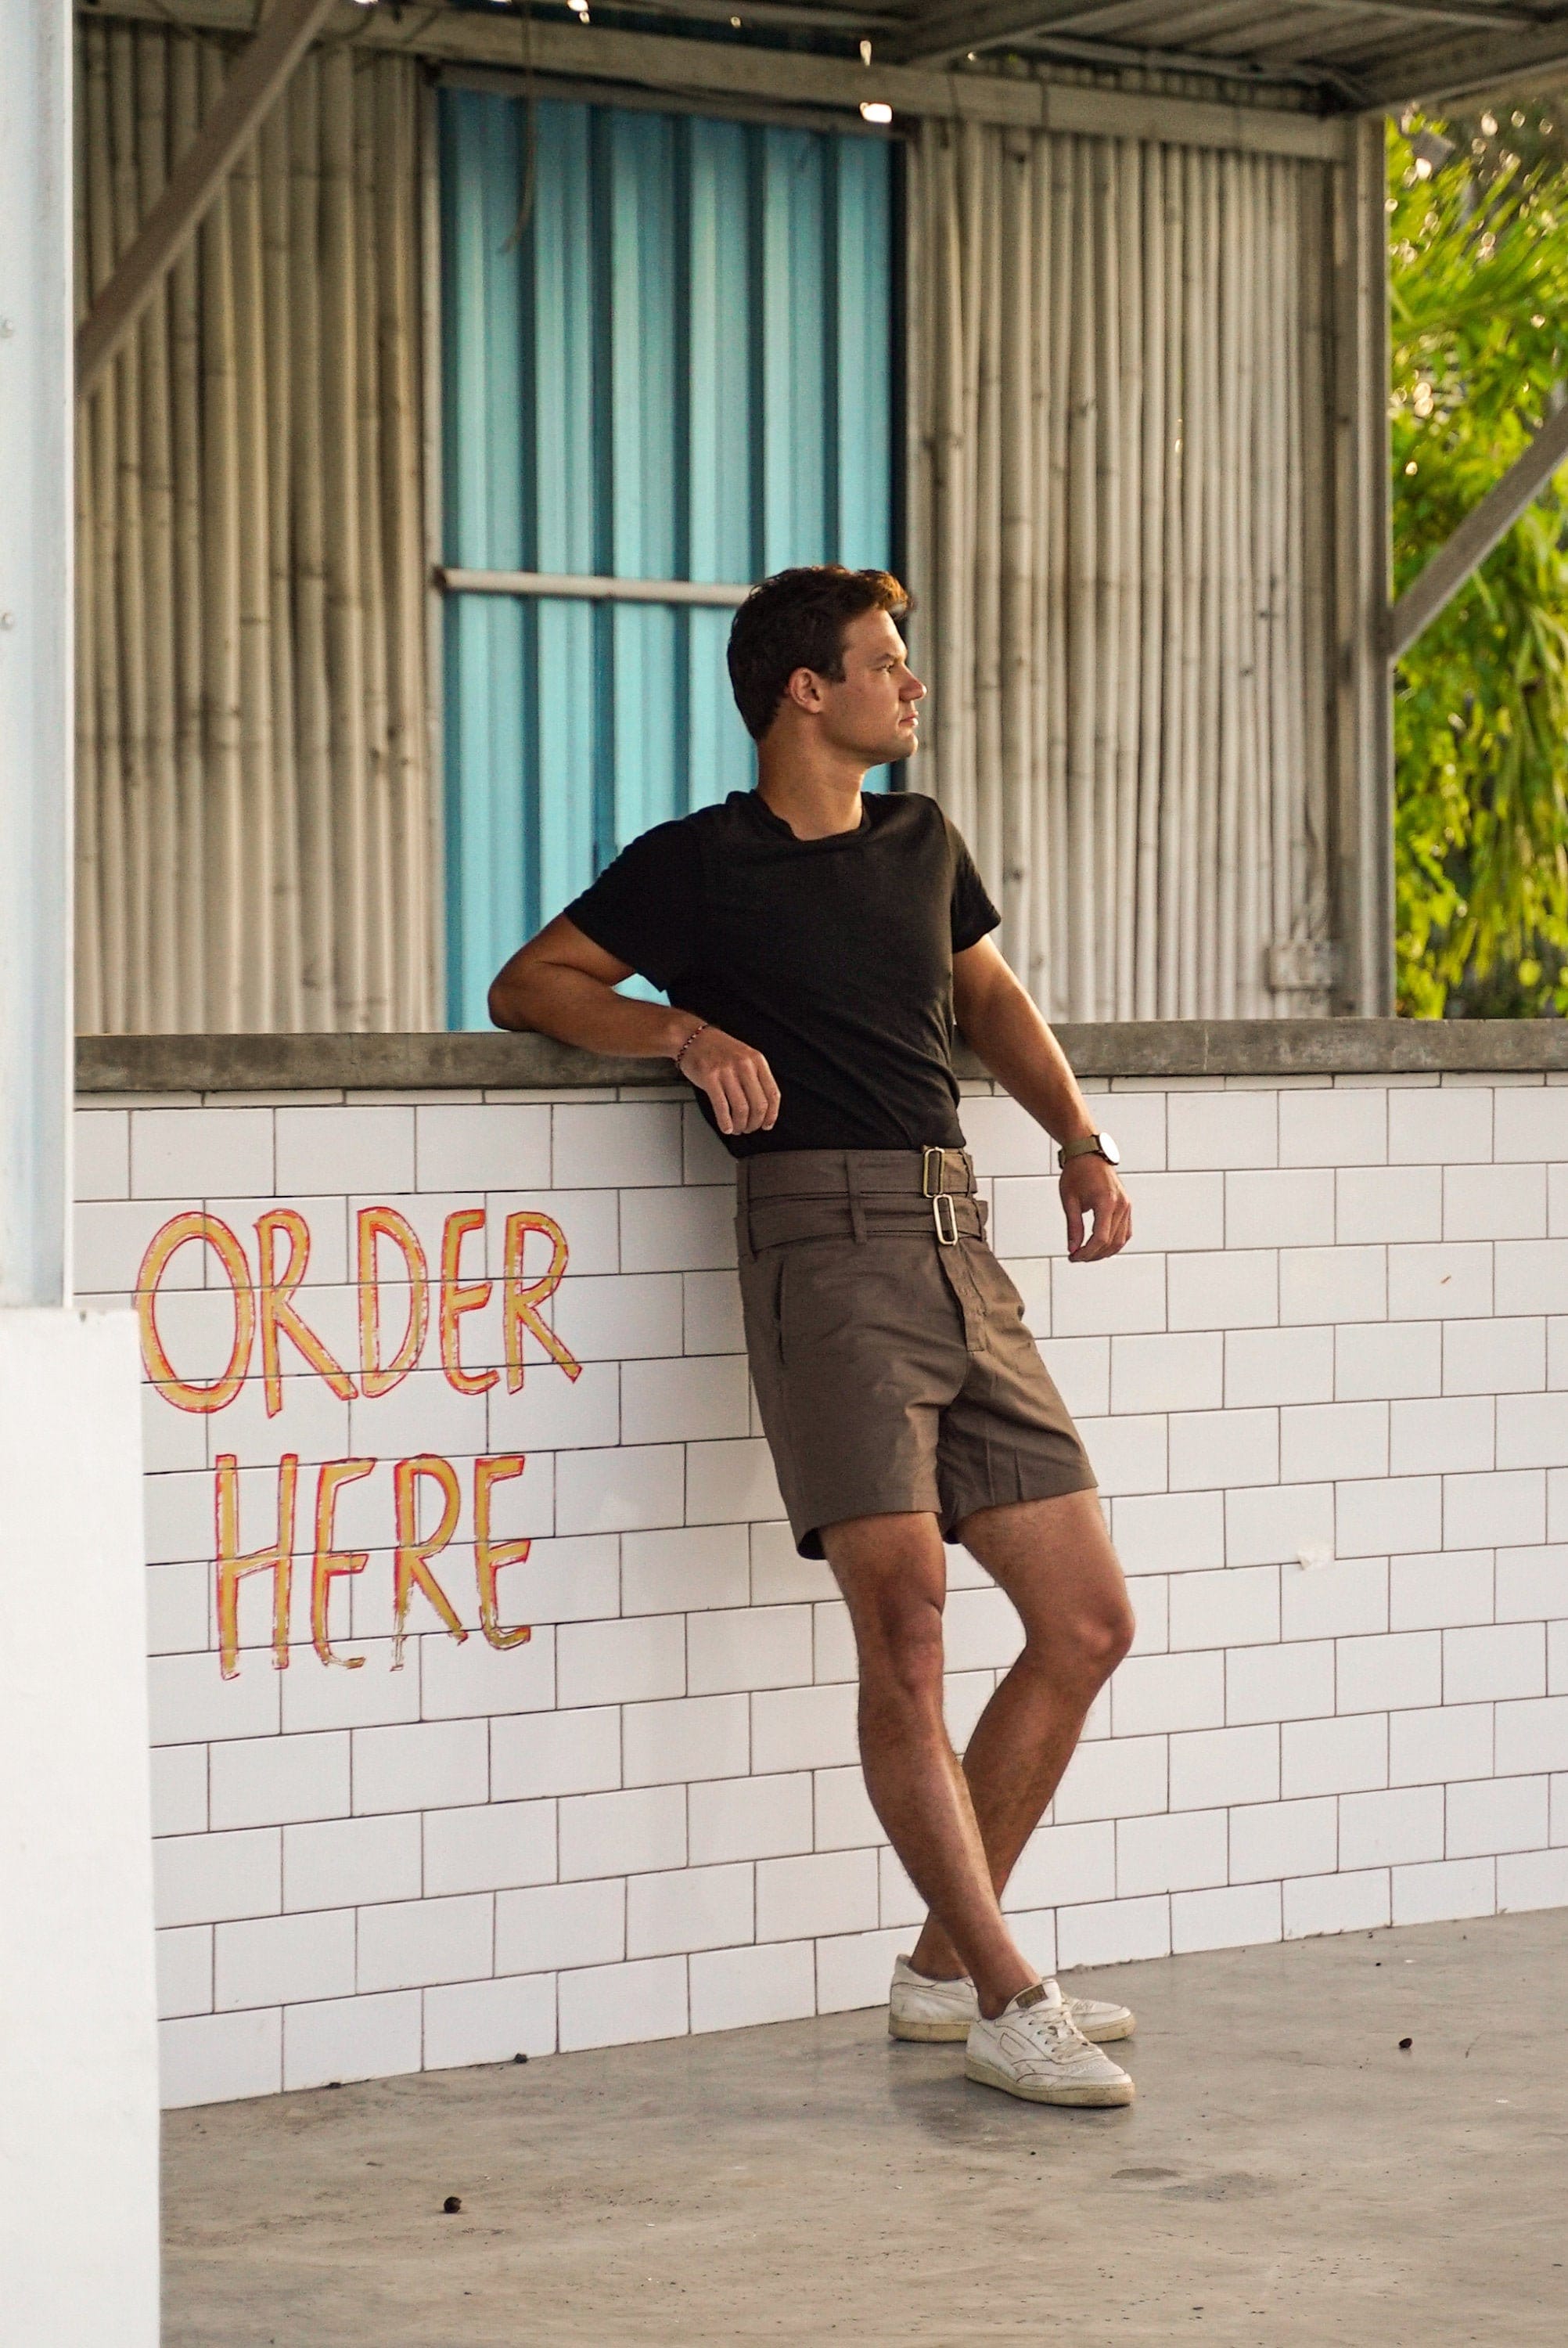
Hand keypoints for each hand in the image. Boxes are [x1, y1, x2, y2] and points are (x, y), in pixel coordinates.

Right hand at [677, 1022, 780, 1137]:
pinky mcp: (710, 1078)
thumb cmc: (717, 1048)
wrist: (691, 1036)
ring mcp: (727, 1071)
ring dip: (740, 1125)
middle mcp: (744, 1065)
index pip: (772, 1093)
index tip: (767, 1124)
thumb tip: (763, 1107)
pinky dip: (725, 1122)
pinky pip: (722, 1107)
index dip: (771, 1114)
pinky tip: (725, 1127)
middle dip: (755, 1123)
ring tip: (737, 1129)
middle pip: (758, 1104)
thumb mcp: (744, 1056)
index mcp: (757, 1060)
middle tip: (749, 1129)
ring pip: (741, 1108)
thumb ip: (755, 1076)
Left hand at [1061, 1153, 1131, 1261]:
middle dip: (1093, 1255)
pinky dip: (1114, 1243)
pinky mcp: (1128, 1206)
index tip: (1073, 1257)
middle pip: (1112, 1243)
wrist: (1089, 1154)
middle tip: (1076, 1257)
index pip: (1100, 1238)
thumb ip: (1073, 1227)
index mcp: (1106, 1202)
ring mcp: (1127, 1206)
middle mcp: (1121, 1205)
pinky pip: (1125, 1232)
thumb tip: (1073, 1249)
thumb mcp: (1069, 1201)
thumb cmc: (1077, 1173)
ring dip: (1105, 1252)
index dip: (1086, 1253)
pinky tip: (1099, 1246)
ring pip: (1121, 1240)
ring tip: (1086, 1254)